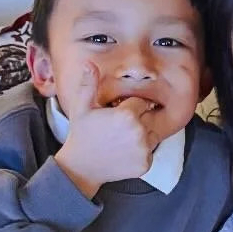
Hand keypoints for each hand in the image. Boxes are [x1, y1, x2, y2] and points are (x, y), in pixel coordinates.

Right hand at [55, 64, 159, 195]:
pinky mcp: (146, 164)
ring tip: (121, 140)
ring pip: (152, 134)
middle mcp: (139, 132)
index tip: (114, 116)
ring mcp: (144, 150)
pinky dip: (141, 152)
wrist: (81, 168)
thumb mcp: (82, 107)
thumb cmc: (81, 135)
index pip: (140, 103)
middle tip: (117, 129)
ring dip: (141, 135)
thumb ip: (89, 84)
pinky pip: (150, 151)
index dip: (128, 108)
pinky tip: (124, 152)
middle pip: (148, 117)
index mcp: (127, 115)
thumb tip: (89, 63)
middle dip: (137, 120)